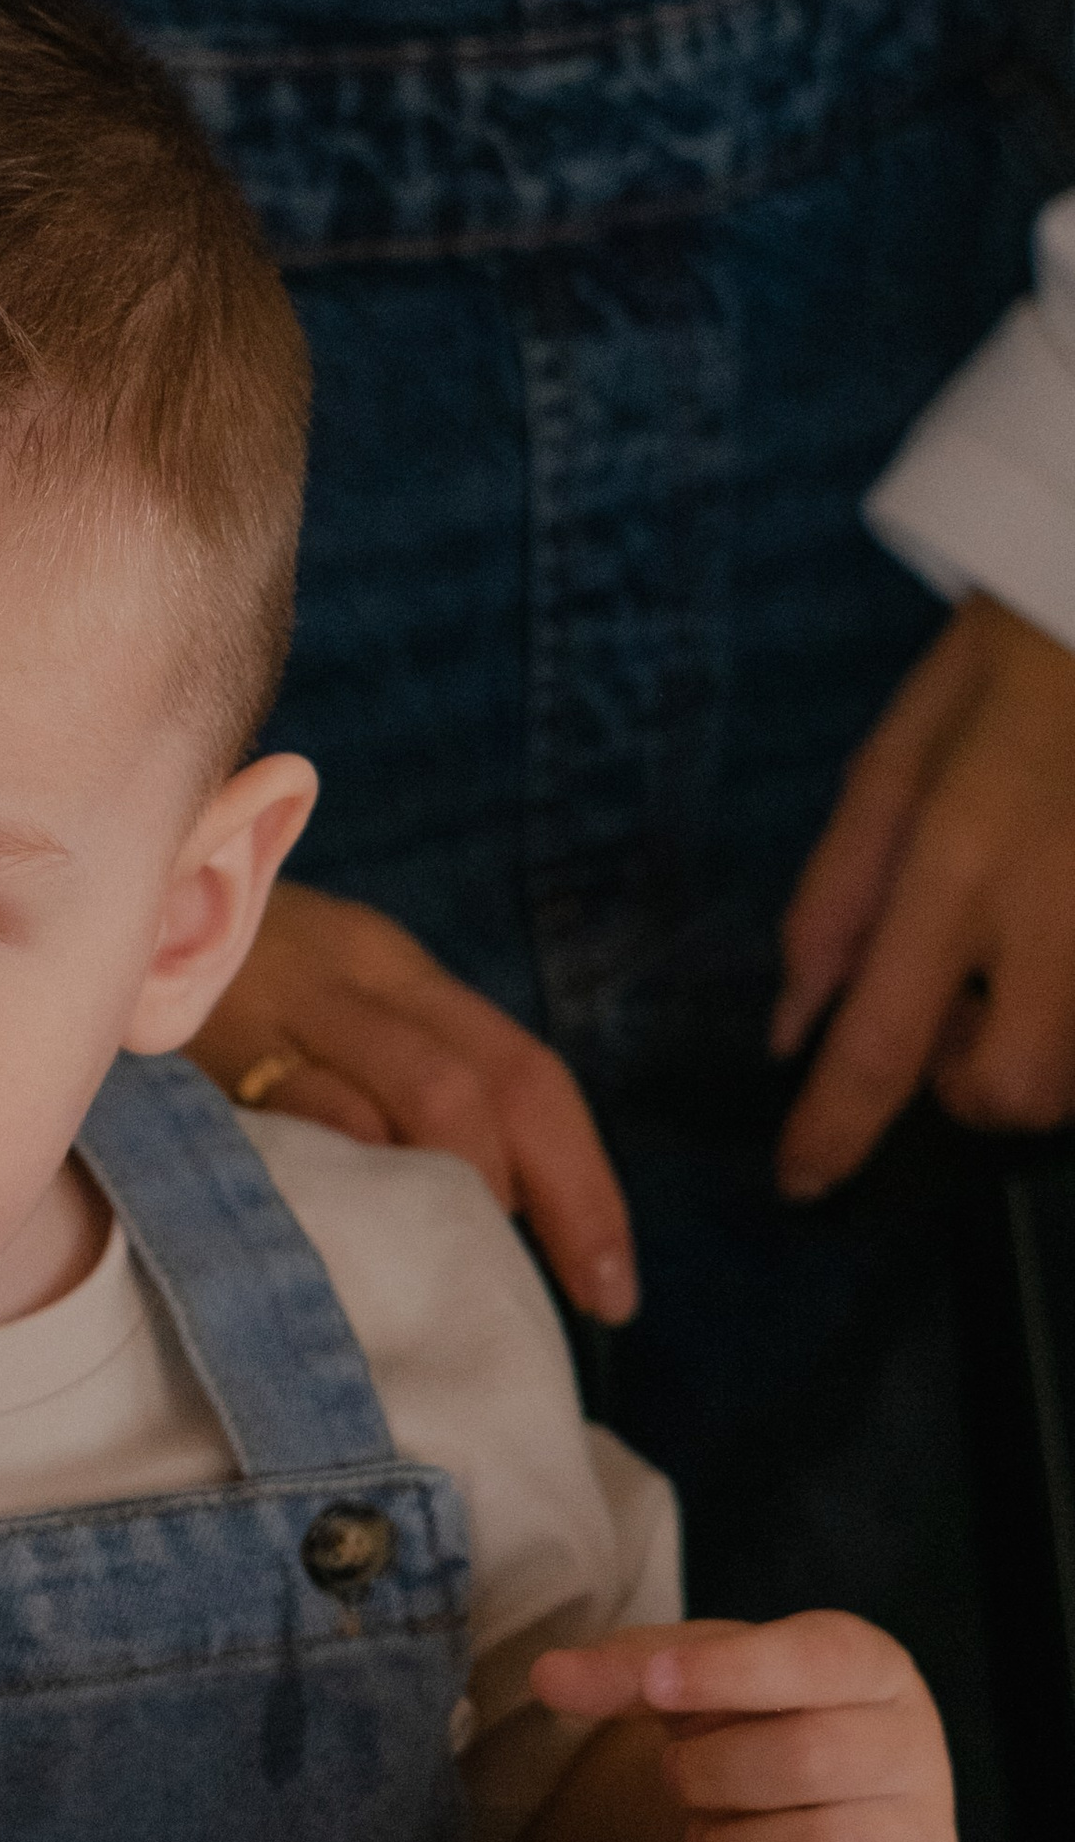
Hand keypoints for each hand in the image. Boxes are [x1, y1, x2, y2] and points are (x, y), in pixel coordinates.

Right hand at [191, 880, 637, 1321]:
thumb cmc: (188, 970)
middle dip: (552, 1198)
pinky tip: (353, 1242)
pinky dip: (345, 1178)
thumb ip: (376, 1074)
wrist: (71, 874)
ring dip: (457, 1195)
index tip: (610, 1286)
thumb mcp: (301, 996)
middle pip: (485, 1085)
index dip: (583, 1183)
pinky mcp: (194, 1035)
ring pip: (412, 1093)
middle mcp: (346, 972)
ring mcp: (272, 1000)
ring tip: (466, 1274)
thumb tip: (468, 1208)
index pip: (522, 1070)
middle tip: (574, 1298)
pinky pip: (292, 1113)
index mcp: (385, 966)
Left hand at [529, 1614, 954, 1841]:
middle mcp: (914, 1745)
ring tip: (715, 1837)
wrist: (849, 1804)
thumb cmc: (769, 1728)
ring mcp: (926, 1837)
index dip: (728, 1674)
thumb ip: (630, 1674)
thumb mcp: (703, 1682)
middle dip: (711, 1776)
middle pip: (808, 1761)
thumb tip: (547, 1676)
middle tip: (683, 1781)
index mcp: (868, 1665)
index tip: (656, 1685)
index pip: (811, 1658)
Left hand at [773, 593, 1074, 1198]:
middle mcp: (1062, 915)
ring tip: (1008, 965)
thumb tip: (793, 1025)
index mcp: (963, 865)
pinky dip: (1073, 1014)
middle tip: (943, 1011)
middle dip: (961, 1087)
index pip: (881, 1044)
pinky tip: (1053, 944)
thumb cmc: (1012, 659)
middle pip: (1010, 1093)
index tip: (802, 1181)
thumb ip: (835, 901)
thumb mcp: (895, 760)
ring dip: (1028, 1055)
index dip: (834, 1133)